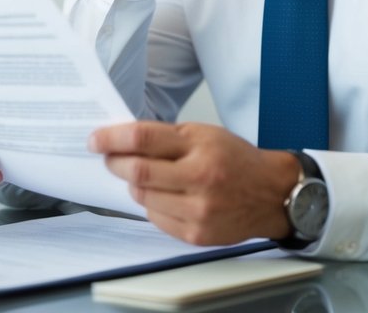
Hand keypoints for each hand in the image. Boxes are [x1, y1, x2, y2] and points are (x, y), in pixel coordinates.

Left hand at [90, 121, 300, 245]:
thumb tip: (122, 140)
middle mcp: (199, 179)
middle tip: (110, 157)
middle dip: (115, 163)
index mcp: (200, 148)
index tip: (96, 140)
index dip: (112, 139)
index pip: (143, 140)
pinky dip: (151, 204)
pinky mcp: (196, 234)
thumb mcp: (204, 134)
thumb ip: (165, 137)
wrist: (271, 194)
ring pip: (142, 197)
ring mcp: (198, 210)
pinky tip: (164, 195)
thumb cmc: (236, 160)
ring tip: (145, 177)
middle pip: (137, 172)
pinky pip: (155, 218)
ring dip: (134, 185)